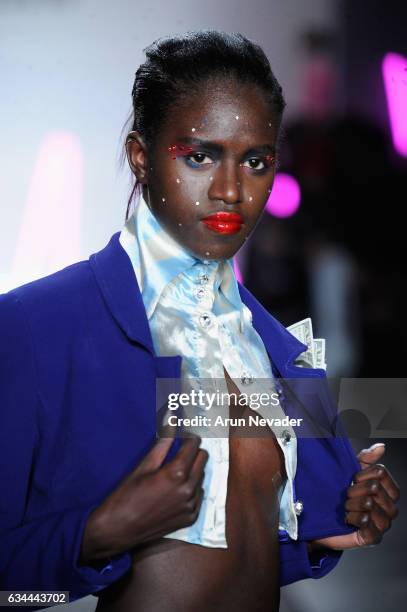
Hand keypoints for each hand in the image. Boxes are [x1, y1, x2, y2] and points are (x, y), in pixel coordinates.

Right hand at [80, 434, 207, 563]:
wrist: (118, 530)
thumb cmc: (127, 494)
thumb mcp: (144, 466)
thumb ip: (162, 443)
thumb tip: (171, 421)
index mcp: (177, 473)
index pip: (194, 445)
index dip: (188, 437)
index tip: (182, 436)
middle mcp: (188, 489)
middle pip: (202, 459)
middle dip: (193, 451)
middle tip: (179, 451)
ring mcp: (191, 505)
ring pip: (201, 477)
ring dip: (192, 470)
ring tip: (173, 472)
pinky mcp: (190, 518)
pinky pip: (199, 495)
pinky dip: (191, 489)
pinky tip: (175, 490)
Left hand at [309, 443, 399, 551]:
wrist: (323, 518)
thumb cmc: (340, 494)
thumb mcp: (351, 472)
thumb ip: (366, 458)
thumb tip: (381, 446)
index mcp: (388, 491)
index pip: (381, 473)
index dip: (363, 473)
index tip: (353, 478)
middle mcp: (390, 508)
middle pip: (374, 488)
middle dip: (355, 489)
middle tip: (347, 495)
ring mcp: (383, 524)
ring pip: (369, 505)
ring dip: (351, 505)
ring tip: (346, 508)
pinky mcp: (373, 538)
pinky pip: (366, 524)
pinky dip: (353, 519)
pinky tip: (348, 519)